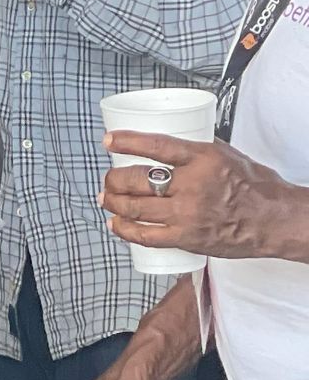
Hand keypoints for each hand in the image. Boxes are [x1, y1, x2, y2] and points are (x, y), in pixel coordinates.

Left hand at [103, 129, 308, 261]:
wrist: (273, 219)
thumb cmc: (255, 186)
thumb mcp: (226, 154)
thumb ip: (196, 149)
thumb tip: (167, 144)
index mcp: (202, 159)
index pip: (155, 146)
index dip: (127, 142)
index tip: (108, 141)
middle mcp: (192, 186)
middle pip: (137, 180)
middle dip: (114, 179)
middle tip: (109, 178)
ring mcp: (187, 214)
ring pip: (135, 208)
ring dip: (113, 202)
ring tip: (106, 198)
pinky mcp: (186, 238)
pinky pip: (146, 236)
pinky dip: (125, 230)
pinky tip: (115, 224)